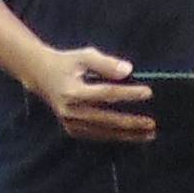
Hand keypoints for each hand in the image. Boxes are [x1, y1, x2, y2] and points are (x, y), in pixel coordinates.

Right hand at [32, 42, 154, 142]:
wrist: (41, 76)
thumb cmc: (67, 63)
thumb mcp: (84, 56)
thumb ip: (106, 63)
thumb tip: (129, 70)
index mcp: (73, 91)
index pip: (107, 94)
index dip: (128, 94)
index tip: (148, 93)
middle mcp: (71, 111)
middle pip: (108, 119)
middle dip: (131, 122)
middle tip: (152, 124)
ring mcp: (70, 123)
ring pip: (104, 132)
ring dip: (127, 134)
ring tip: (148, 135)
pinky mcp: (71, 129)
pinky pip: (97, 135)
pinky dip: (115, 136)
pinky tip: (132, 136)